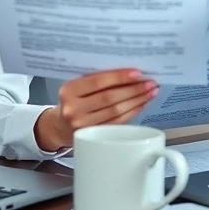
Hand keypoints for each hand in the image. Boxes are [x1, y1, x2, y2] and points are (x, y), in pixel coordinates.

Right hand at [34, 69, 157, 149]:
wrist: (58, 126)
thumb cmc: (72, 100)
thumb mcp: (75, 87)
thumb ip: (96, 80)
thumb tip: (130, 73)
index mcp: (68, 91)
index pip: (97, 82)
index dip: (118, 77)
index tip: (137, 73)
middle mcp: (73, 109)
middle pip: (109, 98)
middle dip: (133, 90)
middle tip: (150, 83)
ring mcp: (83, 125)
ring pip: (115, 111)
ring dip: (136, 101)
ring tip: (150, 92)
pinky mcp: (93, 136)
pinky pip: (117, 122)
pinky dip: (131, 112)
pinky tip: (141, 104)